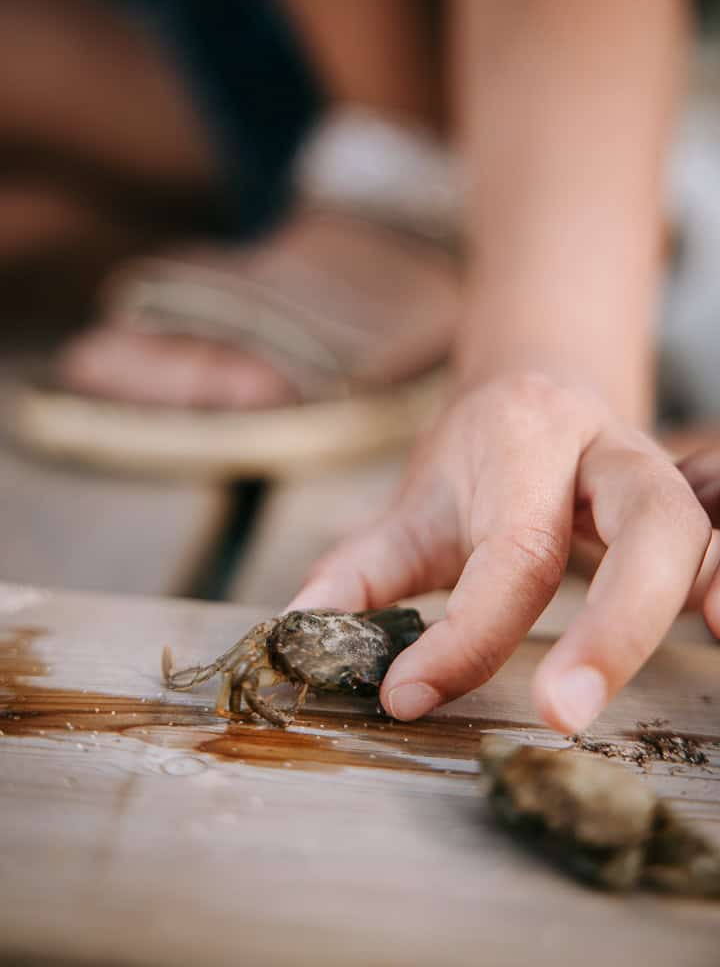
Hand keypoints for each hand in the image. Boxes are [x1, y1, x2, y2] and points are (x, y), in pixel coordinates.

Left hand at [288, 373, 713, 731]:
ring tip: (679, 666)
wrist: (543, 385)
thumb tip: (296, 638)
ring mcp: (658, 474)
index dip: (464, 634)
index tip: (405, 694)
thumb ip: (360, 568)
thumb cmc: (479, 456)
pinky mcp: (687, 505)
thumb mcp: (415, 500)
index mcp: (529, 437)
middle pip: (643, 526)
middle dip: (612, 624)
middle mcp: (607, 450)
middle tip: (559, 714)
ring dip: (688, 600)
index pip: (510, 550)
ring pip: (693, 531)